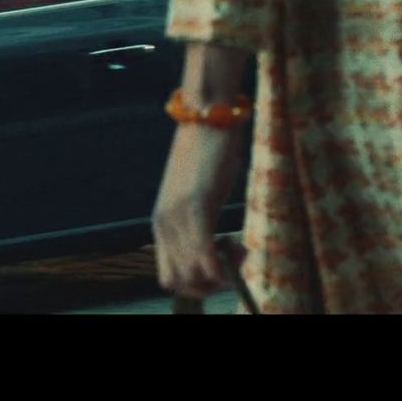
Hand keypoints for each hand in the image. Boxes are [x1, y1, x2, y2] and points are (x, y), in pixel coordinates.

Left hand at [152, 42, 251, 299]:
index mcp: (161, 224)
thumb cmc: (208, 154)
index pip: (169, 278)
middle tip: (236, 260)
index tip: (222, 265)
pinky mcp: (195, 206)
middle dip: (210, 285)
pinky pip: (203, 255)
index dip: (197, 283)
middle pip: (179, 284)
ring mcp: (177, 217)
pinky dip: (222, 266)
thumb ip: (200, 224)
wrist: (207, 115)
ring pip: (191, 276)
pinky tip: (240, 250)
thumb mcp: (200, 196)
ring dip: (221, 275)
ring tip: (240, 248)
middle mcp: (163, 224)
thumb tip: (214, 251)